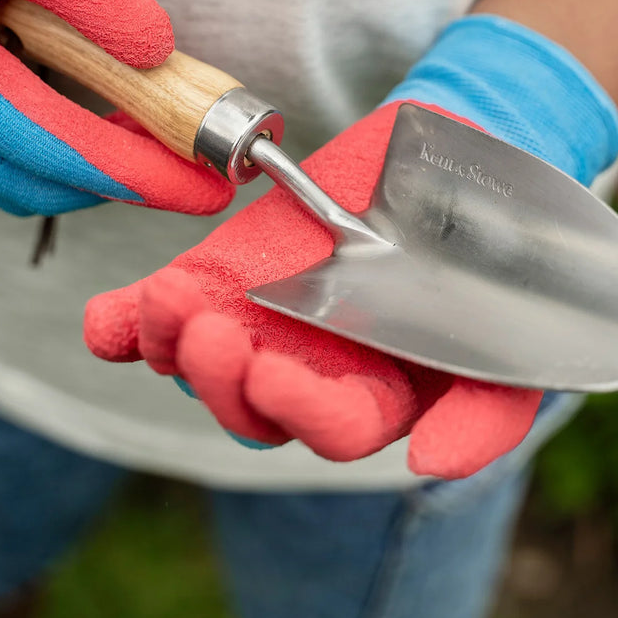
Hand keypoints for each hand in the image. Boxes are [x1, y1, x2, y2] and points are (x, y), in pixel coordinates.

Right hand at [0, 0, 231, 216]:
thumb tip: (158, 51)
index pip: (63, 154)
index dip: (143, 176)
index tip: (209, 190)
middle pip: (42, 185)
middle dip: (124, 182)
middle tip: (190, 160)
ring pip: (20, 180)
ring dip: (89, 170)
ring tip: (150, 134)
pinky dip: (56, 149)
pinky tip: (92, 111)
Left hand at [85, 19, 617, 477]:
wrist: (443, 154)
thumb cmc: (483, 236)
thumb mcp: (509, 323)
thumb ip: (483, 403)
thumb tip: (429, 463)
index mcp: (377, 391)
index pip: (331, 430)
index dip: (299, 411)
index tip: (270, 374)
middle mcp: (310, 368)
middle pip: (251, 410)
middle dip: (223, 381)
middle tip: (212, 334)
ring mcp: (258, 323)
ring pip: (200, 365)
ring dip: (171, 345)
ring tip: (169, 301)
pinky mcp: (217, 280)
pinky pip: (158, 318)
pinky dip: (125, 324)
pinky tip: (108, 320)